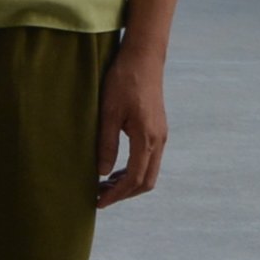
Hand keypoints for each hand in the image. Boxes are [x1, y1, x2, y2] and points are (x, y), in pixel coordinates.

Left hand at [94, 48, 168, 206]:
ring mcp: (160, 134)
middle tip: (100, 196)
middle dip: (124, 194)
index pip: (134, 179)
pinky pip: (149, 159)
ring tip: (105, 185)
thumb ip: (106, 144)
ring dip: (129, 183)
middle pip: (146, 181)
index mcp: (146, 137)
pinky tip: (116, 168)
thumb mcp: (108, 112)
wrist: (144, 57)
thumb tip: (102, 173)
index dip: (116, 195)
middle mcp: (158, 139)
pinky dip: (134, 170)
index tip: (98, 202)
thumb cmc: (123, 81)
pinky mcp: (158, 128)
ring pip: (149, 171)